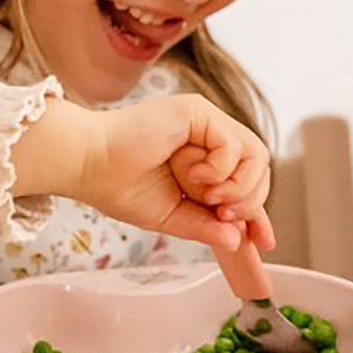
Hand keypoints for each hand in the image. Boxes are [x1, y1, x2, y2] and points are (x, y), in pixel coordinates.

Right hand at [13, 95, 273, 251]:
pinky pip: (234, 145)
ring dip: (236, 186)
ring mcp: (203, 120)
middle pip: (259, 168)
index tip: (264, 241)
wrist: (88, 165)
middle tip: (220, 214)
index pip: (246, 181)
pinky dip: (220, 169)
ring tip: (205, 194)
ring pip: (256, 155)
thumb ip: (206, 225)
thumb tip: (238, 239)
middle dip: (248, 201)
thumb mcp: (172, 215)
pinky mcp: (196, 111)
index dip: (258, 211)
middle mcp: (207, 134)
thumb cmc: (116, 184)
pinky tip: (191, 174)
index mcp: (201, 157)